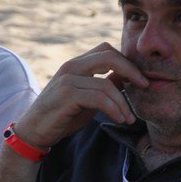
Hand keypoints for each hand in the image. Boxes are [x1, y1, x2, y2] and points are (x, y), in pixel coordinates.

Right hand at [14, 43, 146, 148]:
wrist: (34, 131)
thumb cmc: (62, 115)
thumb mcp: (88, 99)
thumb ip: (104, 87)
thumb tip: (125, 79)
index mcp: (77, 64)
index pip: (107, 50)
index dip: (127, 62)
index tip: (140, 80)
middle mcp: (71, 67)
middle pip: (109, 55)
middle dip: (132, 70)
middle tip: (145, 86)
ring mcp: (67, 80)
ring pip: (107, 84)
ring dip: (123, 103)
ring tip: (129, 118)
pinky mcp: (66, 96)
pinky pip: (99, 98)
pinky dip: (114, 109)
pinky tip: (119, 119)